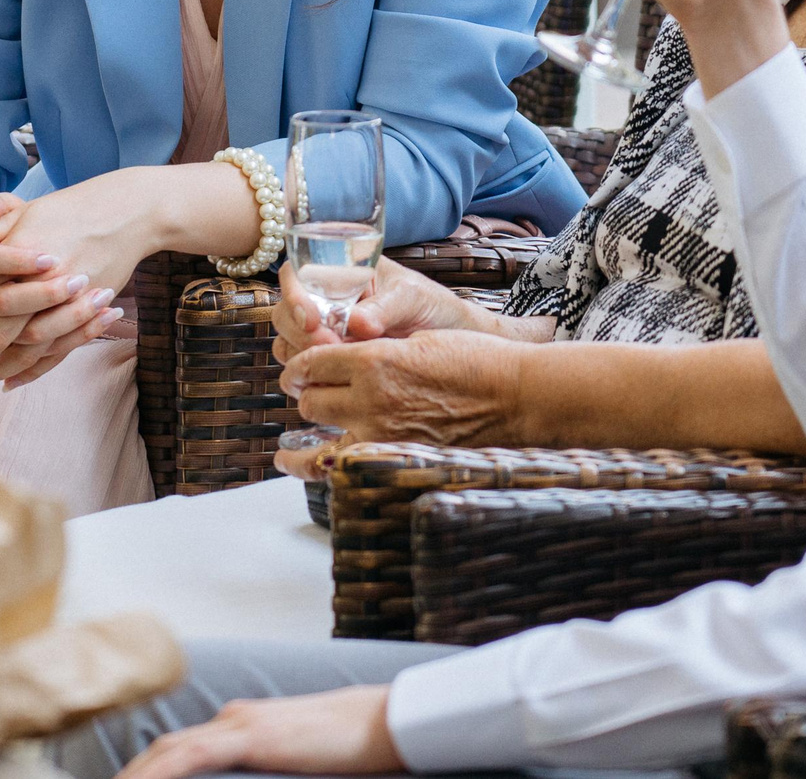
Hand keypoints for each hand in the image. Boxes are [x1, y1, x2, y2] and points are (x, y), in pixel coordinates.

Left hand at [0, 192, 129, 384]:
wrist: (121, 214)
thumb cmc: (62, 212)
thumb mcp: (18, 211)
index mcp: (14, 249)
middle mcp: (39, 276)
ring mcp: (65, 298)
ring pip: (26, 345)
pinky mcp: (84, 313)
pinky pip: (55, 350)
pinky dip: (30, 371)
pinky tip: (10, 381)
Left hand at [116, 687, 399, 778]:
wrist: (381, 721)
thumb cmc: (348, 747)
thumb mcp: (295, 762)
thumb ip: (265, 767)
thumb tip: (250, 777)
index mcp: (239, 726)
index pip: (179, 749)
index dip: (147, 771)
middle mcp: (232, 719)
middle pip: (165, 748)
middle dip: (131, 776)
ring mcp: (239, 724)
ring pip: (170, 750)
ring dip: (136, 775)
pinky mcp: (251, 735)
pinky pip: (192, 755)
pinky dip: (162, 771)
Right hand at [272, 256, 478, 363]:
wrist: (452, 342)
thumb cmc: (432, 308)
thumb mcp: (413, 298)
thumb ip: (384, 308)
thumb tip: (358, 324)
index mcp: (338, 273)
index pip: (295, 275)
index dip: (293, 295)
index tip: (313, 319)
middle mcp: (324, 303)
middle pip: (284, 313)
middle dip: (299, 332)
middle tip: (328, 346)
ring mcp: (324, 335)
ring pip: (288, 344)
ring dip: (303, 357)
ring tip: (337, 366)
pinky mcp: (331, 364)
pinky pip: (306, 371)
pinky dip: (313, 377)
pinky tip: (337, 382)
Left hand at [282, 330, 527, 447]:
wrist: (516, 397)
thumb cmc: (476, 361)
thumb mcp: (418, 338)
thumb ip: (375, 351)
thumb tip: (344, 360)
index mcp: (375, 358)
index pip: (312, 361)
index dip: (301, 365)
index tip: (299, 369)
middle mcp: (370, 397)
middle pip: (310, 398)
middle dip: (306, 393)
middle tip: (308, 394)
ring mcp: (380, 434)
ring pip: (316, 431)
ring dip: (306, 429)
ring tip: (289, 444)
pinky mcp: (395, 460)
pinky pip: (338, 466)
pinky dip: (313, 466)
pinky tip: (297, 465)